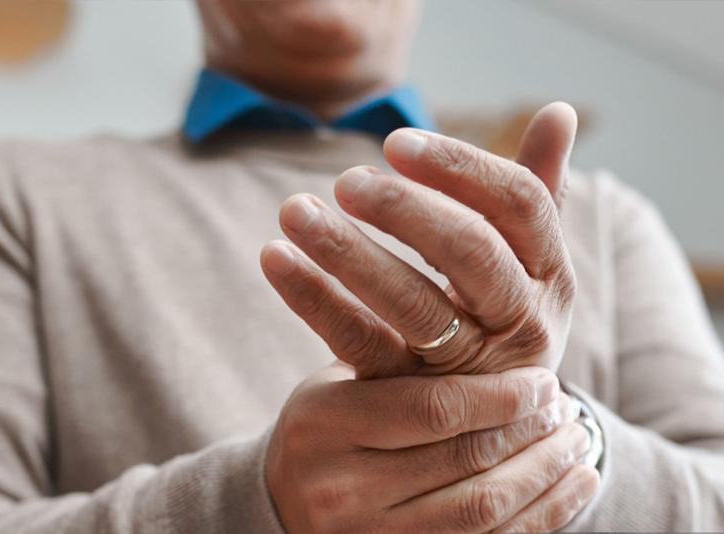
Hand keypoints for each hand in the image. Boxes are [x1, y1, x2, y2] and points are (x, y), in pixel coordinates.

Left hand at [260, 103, 578, 377]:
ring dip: (350, 253)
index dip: (461, 168)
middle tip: (346, 180)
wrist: (497, 423)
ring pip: (413, 306)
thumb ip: (541, 189)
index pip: (521, 205)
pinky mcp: (410, 396)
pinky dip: (314, 300)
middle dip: (408, 210)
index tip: (396, 142)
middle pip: (472, 253)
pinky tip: (274, 259)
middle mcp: (522, 320)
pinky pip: (360, 343)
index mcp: (552, 273)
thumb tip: (560, 109)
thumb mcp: (532, 263)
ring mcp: (467, 366)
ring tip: (294, 211)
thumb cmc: (505, 317)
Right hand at [267, 364, 598, 532]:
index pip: (430, 408)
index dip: (499, 395)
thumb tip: (478, 307)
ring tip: (575, 440)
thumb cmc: (322, 429)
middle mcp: (340, 487)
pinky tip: (574, 483)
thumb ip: (390, 359)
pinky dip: (544, 514)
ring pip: (482, 507)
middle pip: (463, 458)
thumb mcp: (333, 386)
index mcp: (322, 425)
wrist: (281, 504)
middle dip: (529, 429)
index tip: (543, 379)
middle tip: (564, 405)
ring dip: (543, 471)